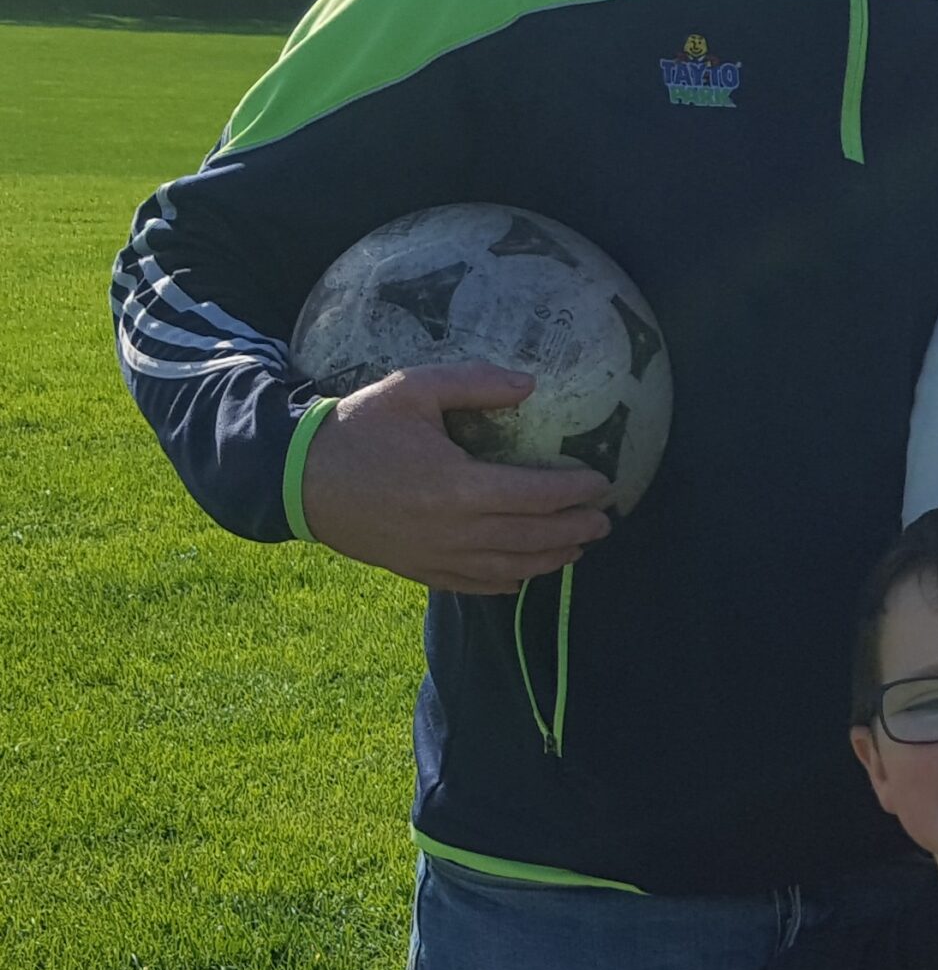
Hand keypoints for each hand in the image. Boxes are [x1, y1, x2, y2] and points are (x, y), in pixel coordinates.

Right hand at [299, 363, 613, 592]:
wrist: (299, 479)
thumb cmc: (358, 429)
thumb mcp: (413, 390)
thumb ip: (475, 383)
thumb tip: (531, 383)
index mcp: (458, 485)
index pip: (537, 495)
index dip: (576, 492)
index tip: (603, 483)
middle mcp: (456, 530)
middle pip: (534, 537)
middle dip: (577, 529)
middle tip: (605, 520)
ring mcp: (439, 557)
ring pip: (513, 567)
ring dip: (553, 559)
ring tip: (580, 546)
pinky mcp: (421, 571)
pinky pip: (478, 585)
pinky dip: (510, 581)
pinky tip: (528, 573)